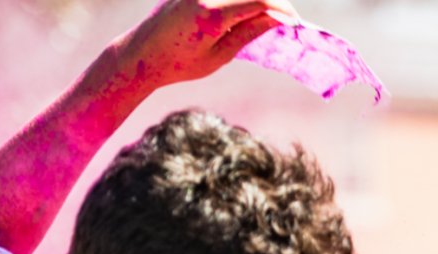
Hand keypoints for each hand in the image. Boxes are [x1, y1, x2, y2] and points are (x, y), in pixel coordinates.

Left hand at [119, 0, 298, 88]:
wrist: (142, 53)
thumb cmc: (180, 63)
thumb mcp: (220, 56)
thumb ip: (249, 32)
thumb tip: (276, 18)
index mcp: (211, 14)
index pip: (258, 1)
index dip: (281, 9)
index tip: (295, 22)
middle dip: (273, 2)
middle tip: (286, 19)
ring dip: (257, 1)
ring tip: (267, 17)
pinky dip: (241, 0)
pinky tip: (248, 11)